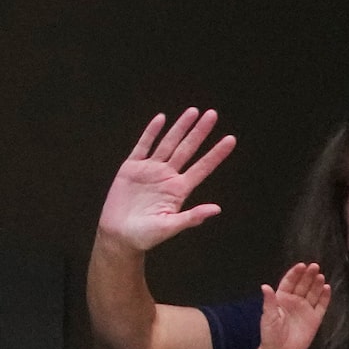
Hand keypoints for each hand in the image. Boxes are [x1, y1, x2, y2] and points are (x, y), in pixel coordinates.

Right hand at [97, 109, 235, 255]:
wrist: (118, 236)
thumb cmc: (144, 236)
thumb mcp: (169, 227)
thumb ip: (191, 217)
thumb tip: (216, 209)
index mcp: (178, 190)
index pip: (202, 167)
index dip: (216, 154)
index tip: (230, 139)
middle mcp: (167, 176)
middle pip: (187, 149)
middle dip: (199, 132)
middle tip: (212, 114)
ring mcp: (150, 170)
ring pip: (168, 143)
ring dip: (180, 128)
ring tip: (193, 112)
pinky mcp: (131, 168)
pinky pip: (143, 146)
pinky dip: (151, 133)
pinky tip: (161, 119)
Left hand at [256, 262, 330, 348]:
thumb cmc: (271, 334)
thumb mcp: (268, 316)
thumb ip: (269, 301)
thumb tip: (265, 286)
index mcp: (282, 298)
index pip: (289, 282)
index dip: (295, 274)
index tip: (301, 266)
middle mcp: (295, 301)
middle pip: (303, 285)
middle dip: (308, 275)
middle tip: (314, 266)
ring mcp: (306, 309)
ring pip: (313, 292)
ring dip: (317, 284)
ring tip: (321, 276)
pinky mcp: (315, 318)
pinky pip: (321, 305)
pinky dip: (325, 297)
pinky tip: (327, 288)